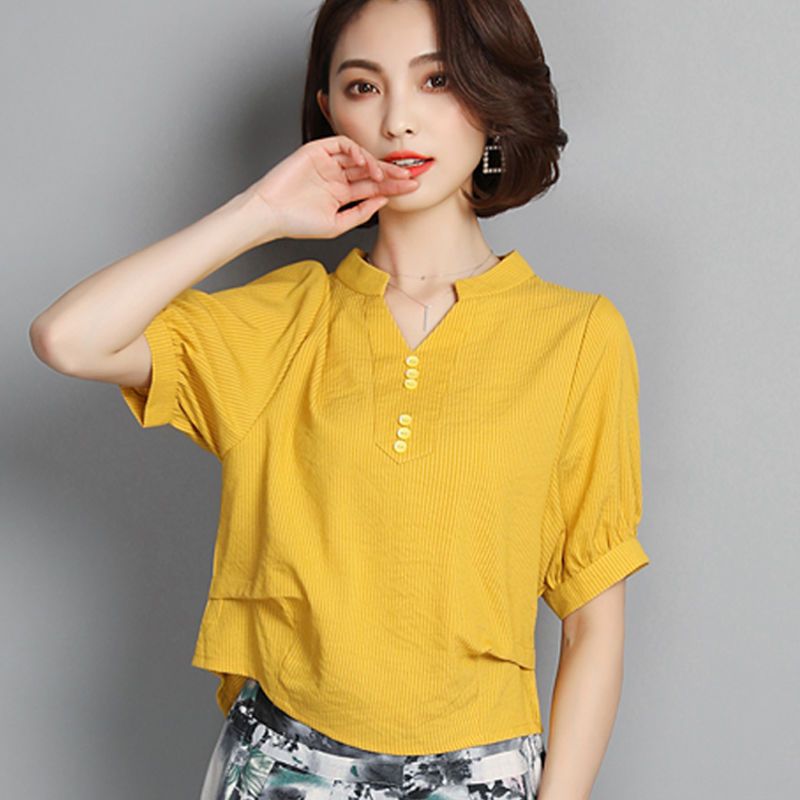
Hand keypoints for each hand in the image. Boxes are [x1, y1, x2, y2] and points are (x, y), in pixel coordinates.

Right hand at [243, 135, 418, 240]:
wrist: (270, 214)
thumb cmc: (298, 222)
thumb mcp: (337, 224)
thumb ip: (361, 213)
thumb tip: (384, 201)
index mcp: (343, 193)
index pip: (373, 187)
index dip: (393, 187)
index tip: (413, 188)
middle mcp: (338, 176)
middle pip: (371, 171)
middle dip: (391, 173)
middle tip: (410, 176)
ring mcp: (328, 163)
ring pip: (359, 157)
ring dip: (375, 164)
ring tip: (383, 175)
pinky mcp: (317, 150)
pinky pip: (342, 144)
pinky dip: (356, 150)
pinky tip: (364, 163)